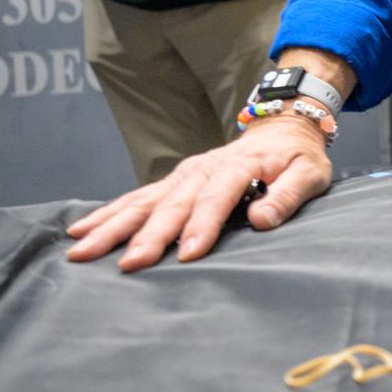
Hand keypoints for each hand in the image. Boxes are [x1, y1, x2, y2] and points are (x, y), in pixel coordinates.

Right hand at [66, 115, 332, 271]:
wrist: (282, 127)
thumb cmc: (298, 157)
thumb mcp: (310, 173)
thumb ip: (288, 195)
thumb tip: (262, 219)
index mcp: (239, 166)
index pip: (218, 198)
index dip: (202, 226)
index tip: (186, 254)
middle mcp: (204, 168)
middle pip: (174, 203)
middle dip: (150, 235)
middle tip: (130, 264)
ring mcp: (184, 174)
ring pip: (144, 201)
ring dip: (114, 226)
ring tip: (83, 249)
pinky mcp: (173, 180)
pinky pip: (136, 198)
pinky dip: (108, 213)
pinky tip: (81, 230)